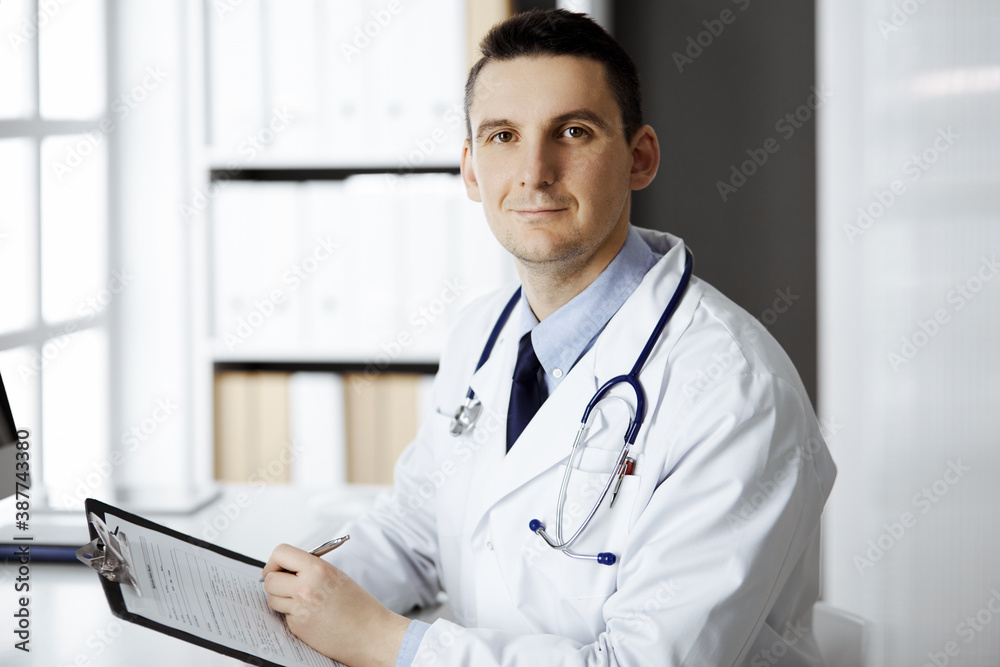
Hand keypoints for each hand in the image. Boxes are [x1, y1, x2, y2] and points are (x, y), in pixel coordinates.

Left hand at [262, 544, 410, 666]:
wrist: (371, 634)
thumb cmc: (359, 606)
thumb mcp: (336, 576)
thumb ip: (311, 569)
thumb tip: (287, 568)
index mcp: (318, 570)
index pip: (281, 553)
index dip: (276, 560)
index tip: (278, 567)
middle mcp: (306, 588)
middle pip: (270, 579)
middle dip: (276, 581)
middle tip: (286, 584)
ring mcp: (300, 609)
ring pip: (272, 598)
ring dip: (281, 599)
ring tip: (301, 601)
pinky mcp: (298, 627)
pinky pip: (283, 616)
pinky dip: (292, 615)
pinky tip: (310, 616)